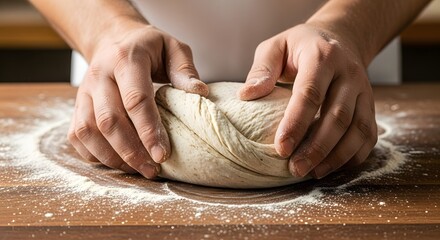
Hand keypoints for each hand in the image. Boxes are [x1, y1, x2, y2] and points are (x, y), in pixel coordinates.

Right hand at [68, 24, 207, 177]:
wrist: (112, 39)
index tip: (163, 154)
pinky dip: (95, 154)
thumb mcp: (172, 47)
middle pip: (109, 120)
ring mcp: (84, 92)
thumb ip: (185, 69)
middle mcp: (99, 75)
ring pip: (88, 131)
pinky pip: (77, 136)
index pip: (135, 100)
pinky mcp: (77, 105)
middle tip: (152, 170)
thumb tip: (200, 93)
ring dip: (113, 156)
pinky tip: (118, 163)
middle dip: (131, 151)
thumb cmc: (148, 48)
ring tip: (138, 170)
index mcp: (126, 59)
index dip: (148, 130)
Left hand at [238, 24, 377, 178]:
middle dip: (316, 148)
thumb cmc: (300, 47)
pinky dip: (353, 155)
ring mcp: (364, 90)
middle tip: (295, 169)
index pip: (310, 94)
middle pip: (337, 116)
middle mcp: (348, 73)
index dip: (296, 123)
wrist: (339, 39)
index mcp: (322, 57)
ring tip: (313, 173)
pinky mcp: (370, 104)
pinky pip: (368, 134)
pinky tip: (332, 167)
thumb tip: (247, 95)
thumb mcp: (276, 47)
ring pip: (357, 128)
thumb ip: (262, 69)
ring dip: (337, 156)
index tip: (281, 148)